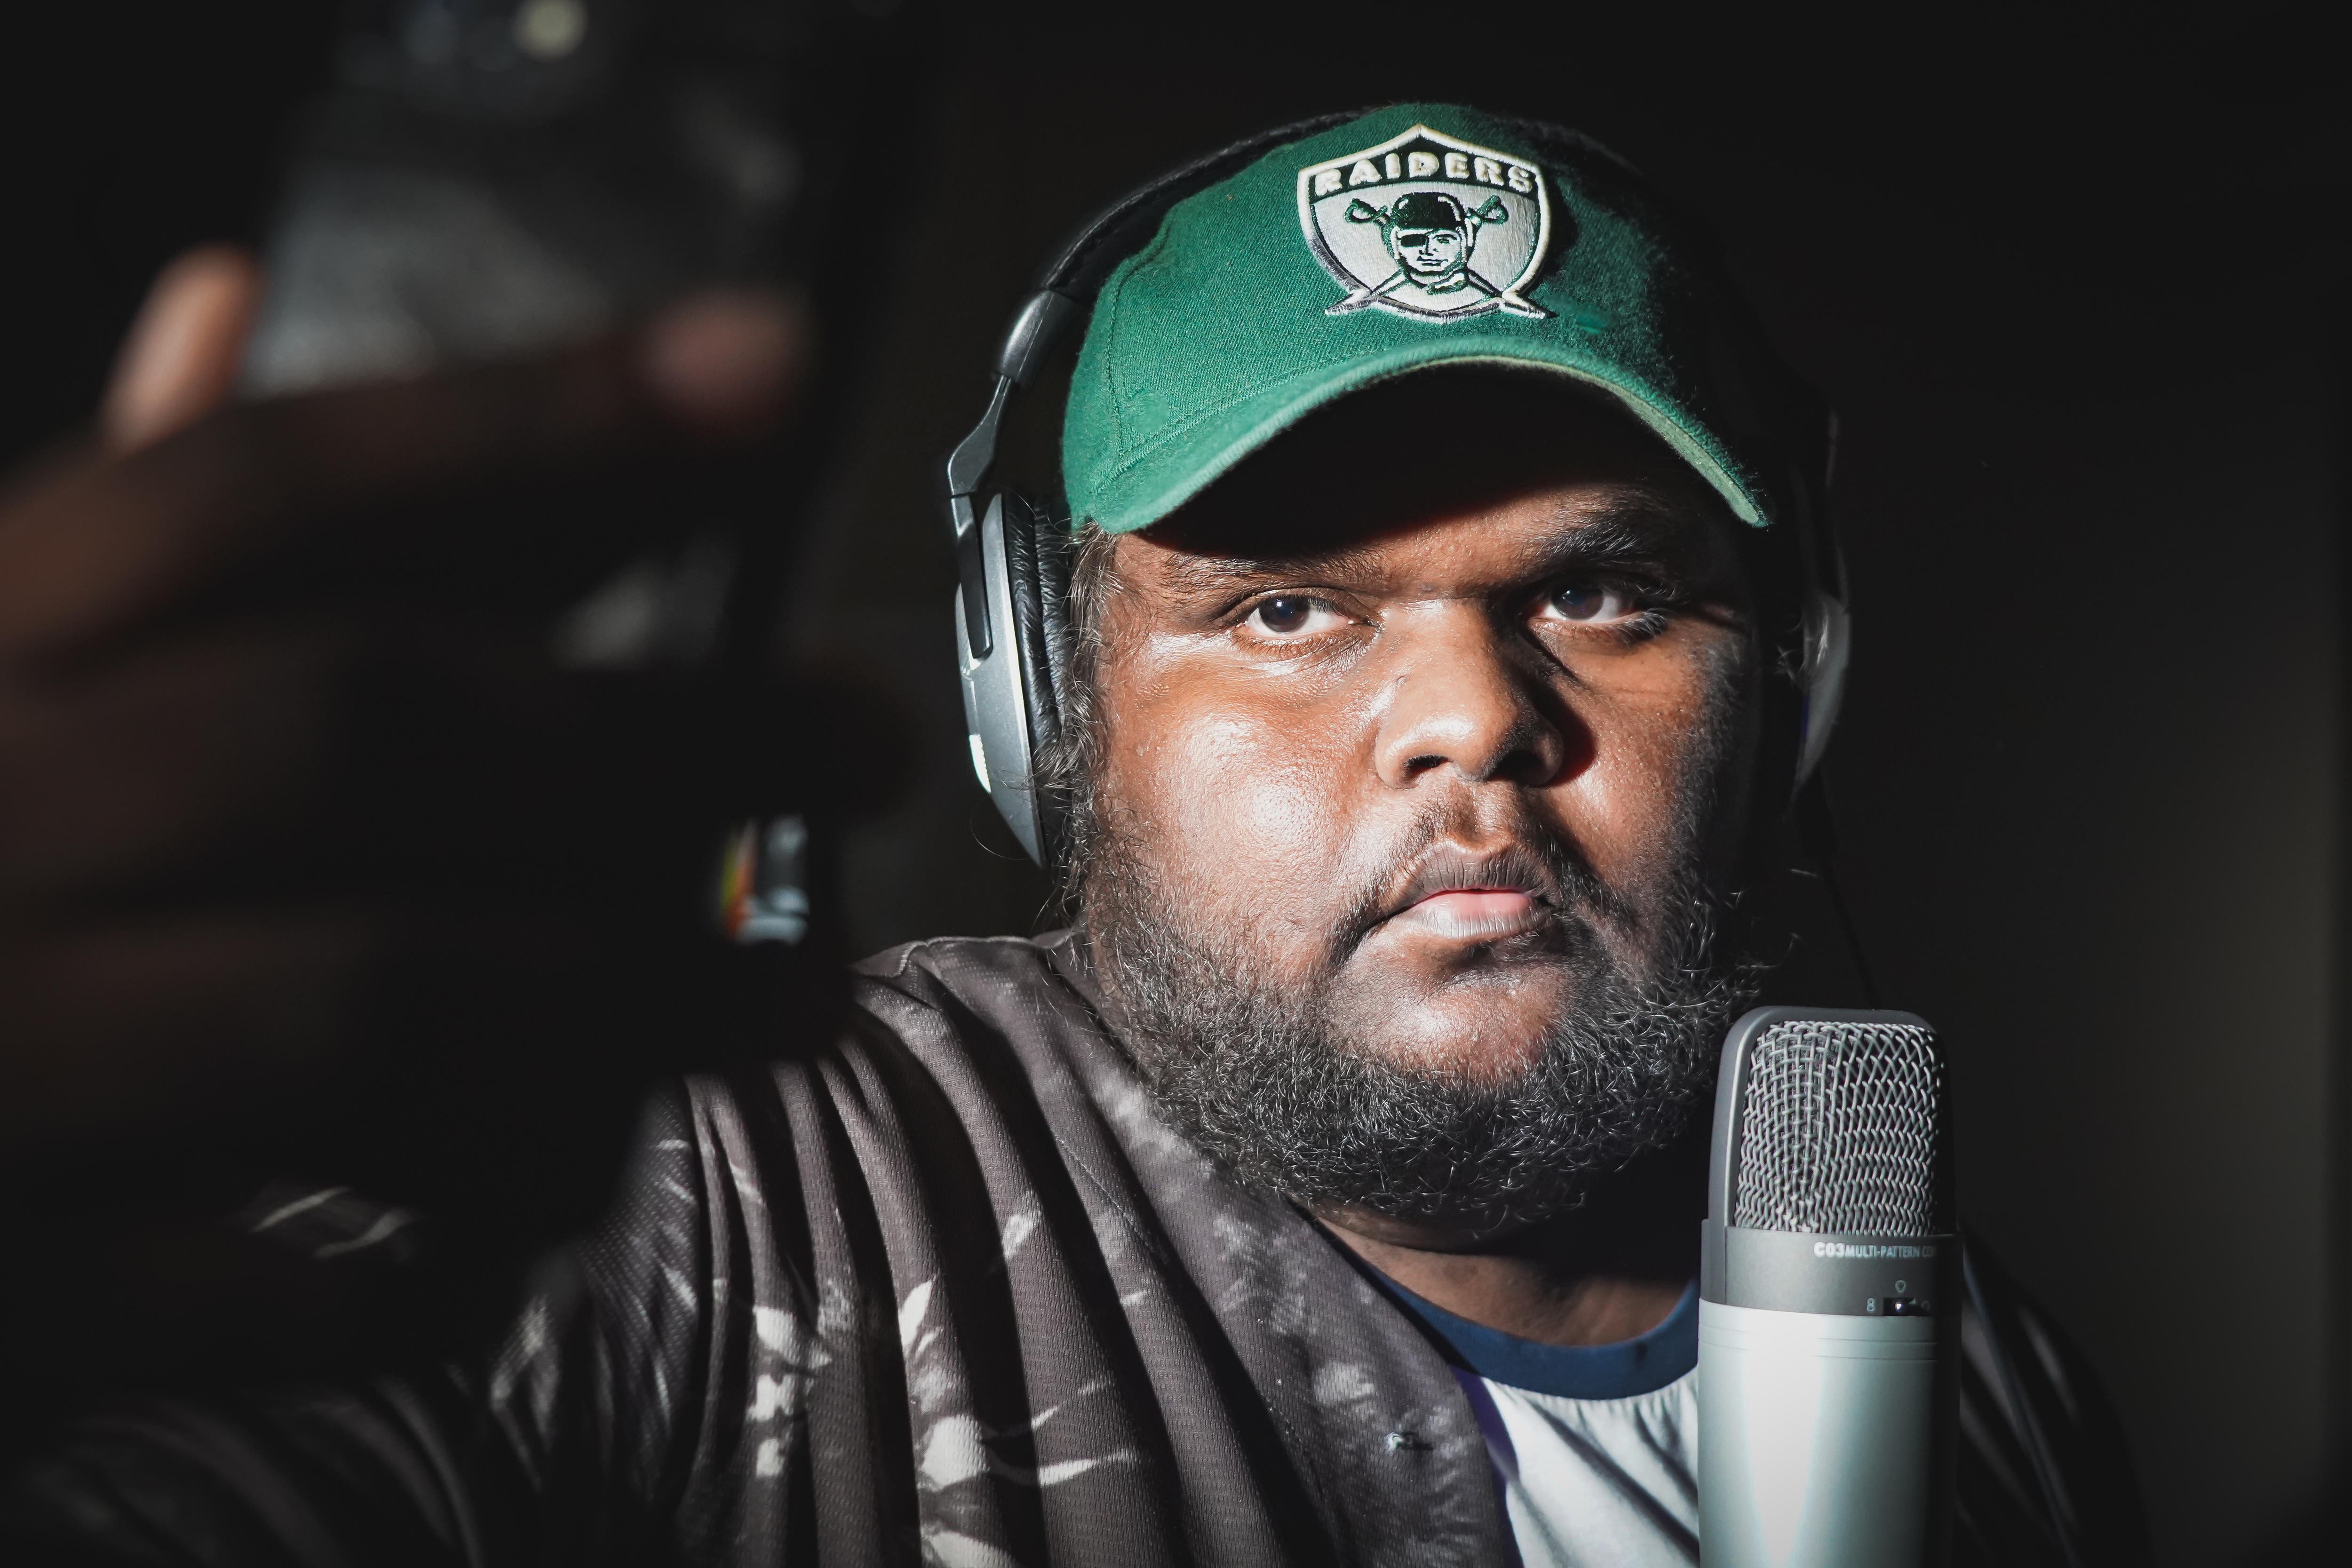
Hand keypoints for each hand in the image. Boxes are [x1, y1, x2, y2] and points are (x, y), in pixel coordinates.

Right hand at [0, 250, 868, 1395]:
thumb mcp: (0, 689)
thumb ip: (140, 551)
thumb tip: (225, 288)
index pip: (260, 485)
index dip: (531, 418)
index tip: (774, 361)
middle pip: (375, 718)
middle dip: (666, 729)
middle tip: (866, 745)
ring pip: (388, 995)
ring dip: (640, 1003)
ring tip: (796, 1007)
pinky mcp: (19, 1299)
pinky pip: (324, 1272)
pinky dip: (475, 1241)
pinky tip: (526, 1224)